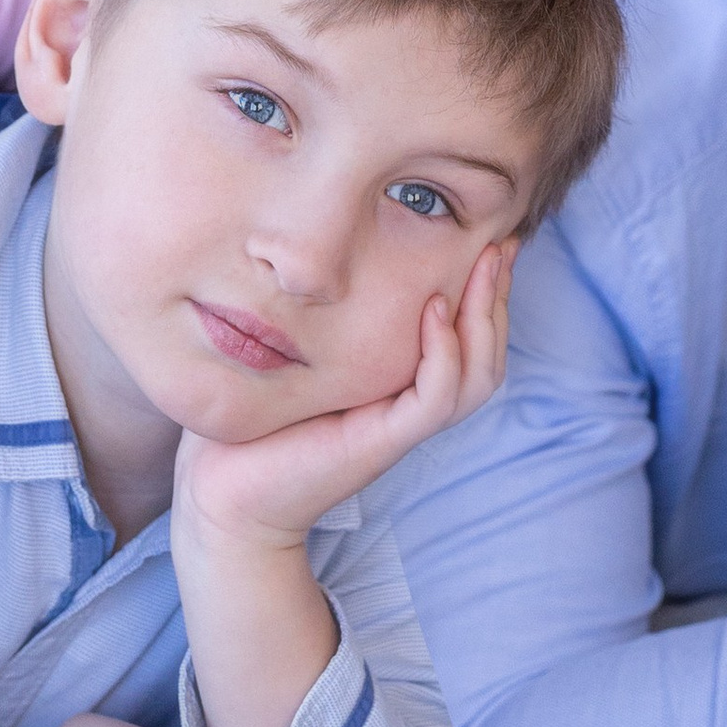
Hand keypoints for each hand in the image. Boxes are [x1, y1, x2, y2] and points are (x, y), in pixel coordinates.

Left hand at [171, 240, 516, 559]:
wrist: (223, 491)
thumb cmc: (254, 417)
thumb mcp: (299, 348)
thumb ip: (328, 309)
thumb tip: (327, 243)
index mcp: (399, 385)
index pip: (469, 339)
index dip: (487, 291)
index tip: (490, 236)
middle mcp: (408, 405)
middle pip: (486, 355)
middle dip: (499, 295)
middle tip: (503, 243)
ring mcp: (399, 426)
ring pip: (476, 378)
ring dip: (486, 319)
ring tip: (483, 266)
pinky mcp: (381, 441)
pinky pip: (435, 398)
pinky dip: (444, 353)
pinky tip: (433, 310)